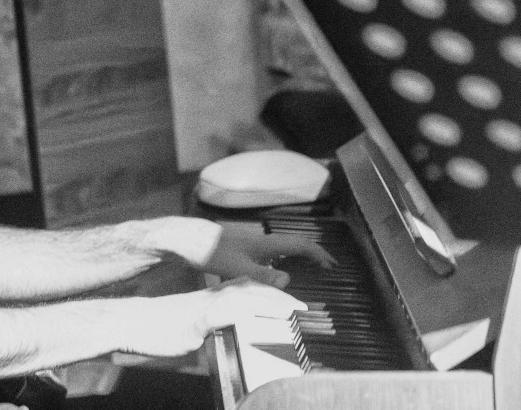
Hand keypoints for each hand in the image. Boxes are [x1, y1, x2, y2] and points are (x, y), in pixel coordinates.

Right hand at [123, 279, 306, 356]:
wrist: (132, 322)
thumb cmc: (158, 330)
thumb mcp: (191, 331)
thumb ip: (212, 333)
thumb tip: (228, 342)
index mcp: (211, 299)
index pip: (247, 290)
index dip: (272, 293)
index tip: (294, 303)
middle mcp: (210, 298)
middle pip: (250, 290)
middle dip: (278, 296)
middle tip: (302, 307)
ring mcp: (203, 307)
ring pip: (241, 298)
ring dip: (267, 302)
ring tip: (289, 309)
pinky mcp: (193, 321)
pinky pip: (220, 314)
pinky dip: (240, 314)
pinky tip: (254, 316)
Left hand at [201, 221, 335, 288]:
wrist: (187, 240)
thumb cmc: (211, 252)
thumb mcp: (237, 268)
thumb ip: (263, 277)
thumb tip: (289, 281)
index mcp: (265, 243)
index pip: (299, 244)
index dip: (318, 253)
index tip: (333, 264)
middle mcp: (261, 240)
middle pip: (293, 244)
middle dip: (311, 254)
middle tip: (326, 268)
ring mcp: (251, 243)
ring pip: (282, 248)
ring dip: (297, 257)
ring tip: (308, 270)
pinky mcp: (242, 248)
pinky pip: (270, 254)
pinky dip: (281, 261)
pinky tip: (276, 272)